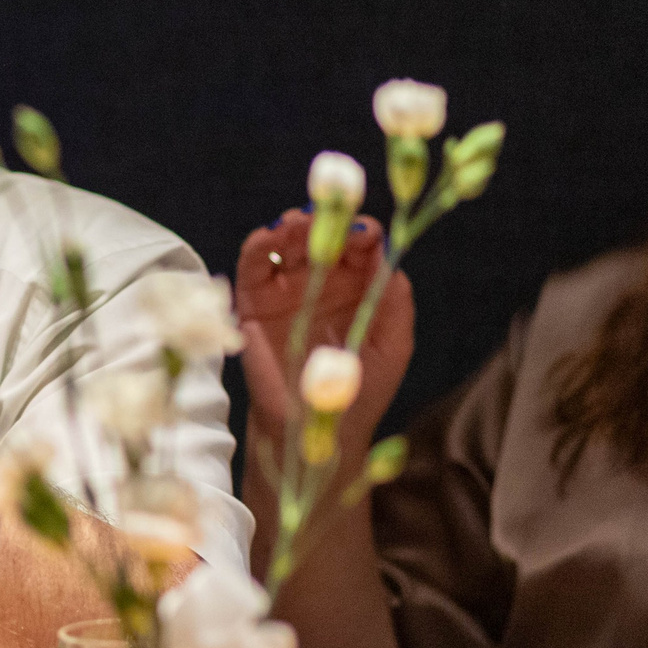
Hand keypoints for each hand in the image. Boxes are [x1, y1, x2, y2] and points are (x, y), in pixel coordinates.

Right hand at [235, 211, 413, 454]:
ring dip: (289, 227)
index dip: (360, 231)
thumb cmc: (360, 392)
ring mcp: (285, 292)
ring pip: (284, 245)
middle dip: (322, 220)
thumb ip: (395, 302)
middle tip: (324, 215)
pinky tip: (267, 237)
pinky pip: (252, 268)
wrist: (316, 432)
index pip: (357, 246)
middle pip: (318, 236)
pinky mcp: (253, 305)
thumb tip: (389, 259)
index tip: (363, 230)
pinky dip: (256, 246)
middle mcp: (319, 282)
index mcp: (356, 287)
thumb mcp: (392, 345)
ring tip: (296, 223)